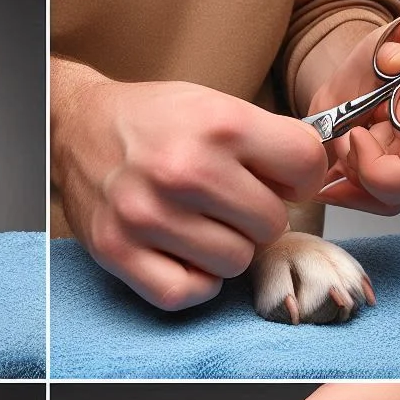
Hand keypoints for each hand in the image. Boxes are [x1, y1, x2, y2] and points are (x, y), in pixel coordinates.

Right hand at [51, 60, 325, 309]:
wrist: (77, 124)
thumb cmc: (158, 120)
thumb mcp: (220, 106)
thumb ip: (275, 141)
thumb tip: (322, 177)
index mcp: (218, 123)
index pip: (306, 167)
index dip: (300, 177)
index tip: (279, 177)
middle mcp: (183, 169)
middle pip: (272, 224)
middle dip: (258, 215)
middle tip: (229, 200)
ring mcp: (147, 214)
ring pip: (236, 263)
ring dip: (226, 248)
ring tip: (201, 220)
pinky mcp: (118, 251)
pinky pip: (189, 292)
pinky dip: (194, 281)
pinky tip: (184, 251)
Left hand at [307, 15, 399, 213]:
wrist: (357, 85)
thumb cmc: (369, 71)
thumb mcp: (373, 47)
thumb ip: (395, 39)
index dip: (377, 161)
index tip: (354, 132)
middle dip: (360, 167)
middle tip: (343, 138)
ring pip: (389, 201)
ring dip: (352, 175)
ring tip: (342, 143)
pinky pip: (379, 204)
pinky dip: (348, 189)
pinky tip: (335, 168)